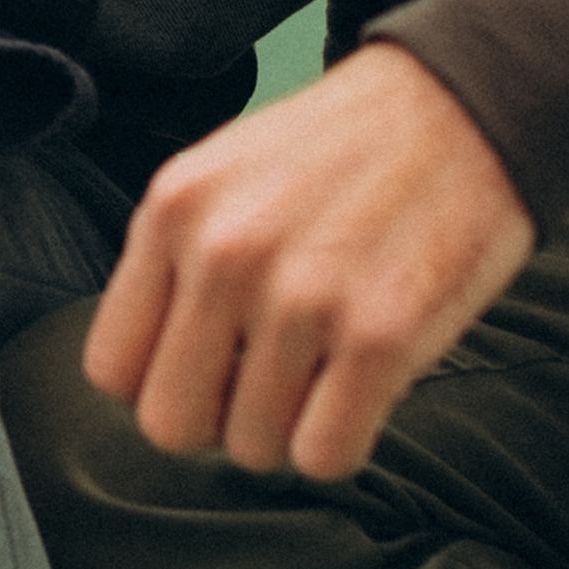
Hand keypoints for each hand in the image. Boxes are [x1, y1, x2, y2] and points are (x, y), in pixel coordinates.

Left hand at [83, 42, 535, 480]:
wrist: (458, 108)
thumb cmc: (337, 156)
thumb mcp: (223, 179)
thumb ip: (175, 264)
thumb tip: (151, 381)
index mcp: (173, 208)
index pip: (110, 369)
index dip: (160, 383)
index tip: (208, 366)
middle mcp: (224, 253)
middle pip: (171, 425)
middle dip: (218, 421)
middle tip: (267, 378)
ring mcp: (301, 296)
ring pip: (253, 452)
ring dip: (290, 427)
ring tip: (324, 362)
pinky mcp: (382, 337)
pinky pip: (324, 459)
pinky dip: (342, 441)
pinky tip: (361, 384)